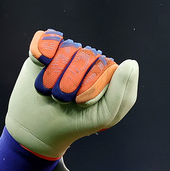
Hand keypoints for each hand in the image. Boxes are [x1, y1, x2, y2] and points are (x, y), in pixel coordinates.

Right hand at [0, 30, 137, 170]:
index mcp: (105, 72)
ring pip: (66, 49)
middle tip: (63, 100)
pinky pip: (48, 41)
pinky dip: (42, 56)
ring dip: (54, 75)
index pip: (103, 65)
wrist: (38, 129)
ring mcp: (66, 53)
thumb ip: (123, 92)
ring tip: (51, 91)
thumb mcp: (105, 115)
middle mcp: (87, 60)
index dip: (89, 85)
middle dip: (70, 83)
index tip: (81, 104)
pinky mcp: (45, 51)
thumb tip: (131, 62)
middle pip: (84, 56)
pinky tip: (41, 70)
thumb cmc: (76, 122)